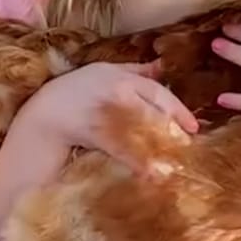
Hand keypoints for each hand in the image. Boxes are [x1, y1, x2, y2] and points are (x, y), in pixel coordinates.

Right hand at [17, 60, 198, 171]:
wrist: (47, 112)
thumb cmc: (77, 90)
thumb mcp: (105, 71)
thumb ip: (135, 69)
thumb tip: (162, 65)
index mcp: (122, 77)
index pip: (158, 92)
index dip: (178, 109)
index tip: (194, 127)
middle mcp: (117, 92)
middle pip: (154, 111)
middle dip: (174, 130)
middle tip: (188, 146)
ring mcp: (108, 112)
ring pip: (142, 131)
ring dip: (161, 148)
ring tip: (175, 163)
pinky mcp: (97, 132)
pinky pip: (123, 149)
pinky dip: (139, 162)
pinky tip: (153, 176)